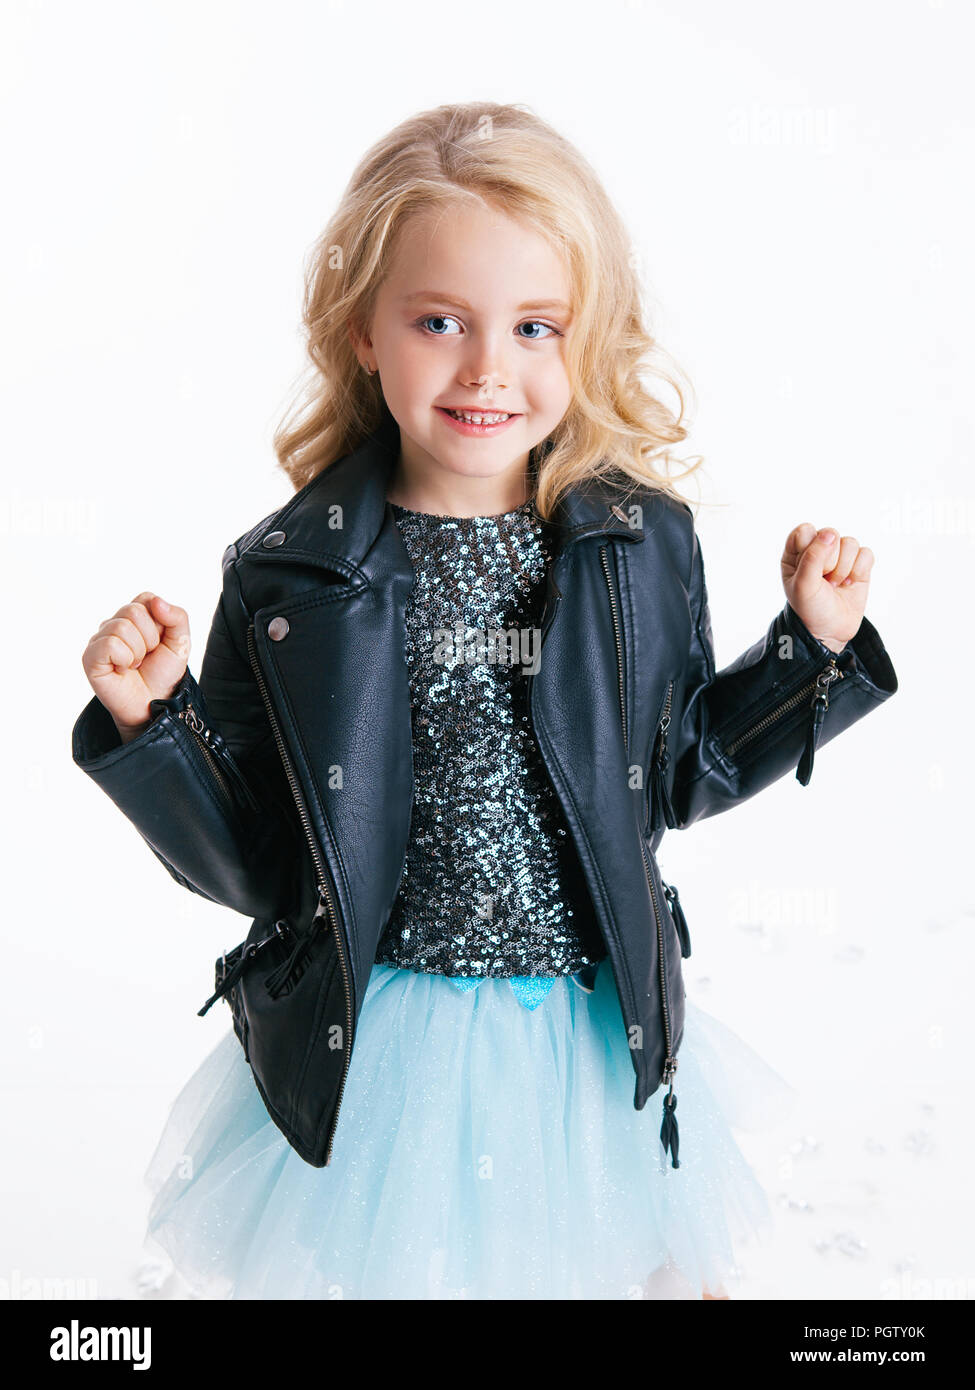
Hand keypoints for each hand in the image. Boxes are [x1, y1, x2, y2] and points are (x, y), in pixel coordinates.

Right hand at [81, 592, 190, 736]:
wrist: (155, 704)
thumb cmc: (164, 673)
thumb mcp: (180, 643)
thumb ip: (177, 617)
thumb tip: (157, 601)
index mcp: (135, 616)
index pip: (146, 598)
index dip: (159, 622)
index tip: (159, 642)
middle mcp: (114, 624)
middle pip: (133, 611)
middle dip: (150, 638)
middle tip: (146, 656)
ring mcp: (100, 639)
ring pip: (121, 627)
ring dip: (138, 651)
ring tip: (134, 664)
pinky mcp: (90, 657)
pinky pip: (110, 644)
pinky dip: (124, 659)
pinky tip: (122, 669)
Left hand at [781, 525, 874, 653]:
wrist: (829, 631)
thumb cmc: (810, 609)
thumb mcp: (803, 585)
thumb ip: (812, 557)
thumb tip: (830, 534)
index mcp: (795, 552)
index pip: (805, 531)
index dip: (811, 549)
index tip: (810, 570)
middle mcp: (817, 549)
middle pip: (830, 534)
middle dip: (830, 562)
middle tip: (824, 582)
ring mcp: (839, 556)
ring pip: (850, 542)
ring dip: (844, 568)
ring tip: (835, 585)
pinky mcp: (858, 564)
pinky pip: (866, 553)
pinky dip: (860, 570)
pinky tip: (850, 584)